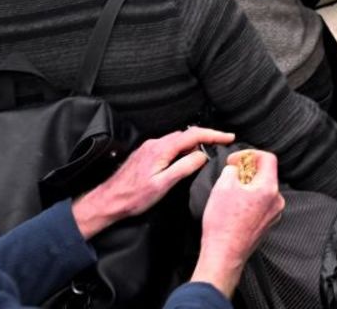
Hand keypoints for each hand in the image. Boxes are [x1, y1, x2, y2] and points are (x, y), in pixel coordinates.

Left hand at [72, 127, 235, 239]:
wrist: (108, 201)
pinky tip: (185, 158)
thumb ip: (184, 167)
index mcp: (162, 149)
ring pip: (178, 140)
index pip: (193, 135)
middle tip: (222, 145)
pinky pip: (169, 145)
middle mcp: (155, 144)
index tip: (228, 137)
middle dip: (206, 137)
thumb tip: (202, 155)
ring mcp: (149, 148)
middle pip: (187, 134)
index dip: (214, 134)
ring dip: (194, 143)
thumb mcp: (163, 185)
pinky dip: (183, 148)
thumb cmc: (134, 197)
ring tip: (206, 152)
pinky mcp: (146, 154)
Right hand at [191, 150, 284, 297]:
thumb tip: (236, 169)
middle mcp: (277, 201)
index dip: (250, 154)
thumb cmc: (223, 223)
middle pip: (266, 174)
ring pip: (263, 190)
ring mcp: (274, 214)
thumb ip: (233, 170)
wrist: (224, 254)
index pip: (268, 158)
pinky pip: (261, 204)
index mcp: (270, 188)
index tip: (235, 160)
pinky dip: (250, 200)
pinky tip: (234, 207)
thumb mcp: (223, 186)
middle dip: (247, 171)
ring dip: (248, 186)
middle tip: (230, 175)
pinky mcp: (267, 224)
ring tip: (230, 192)